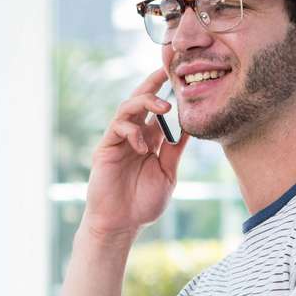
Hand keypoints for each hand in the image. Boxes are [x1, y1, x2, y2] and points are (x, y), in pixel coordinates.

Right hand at [82, 66, 189, 239]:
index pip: (156, 110)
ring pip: (127, 109)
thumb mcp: (168, 173)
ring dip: (145, 102)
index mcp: (149, 140)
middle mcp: (133, 136)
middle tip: (166, 72)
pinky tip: (143, 146)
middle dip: (151, 84)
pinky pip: (117, 128)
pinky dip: (132, 131)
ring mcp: (117, 141)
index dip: (165, 91)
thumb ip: (174, 149)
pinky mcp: (105, 149)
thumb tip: (190, 125)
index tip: (178, 74)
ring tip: (164, 108)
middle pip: (139, 101)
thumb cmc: (143, 202)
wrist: (121, 224)